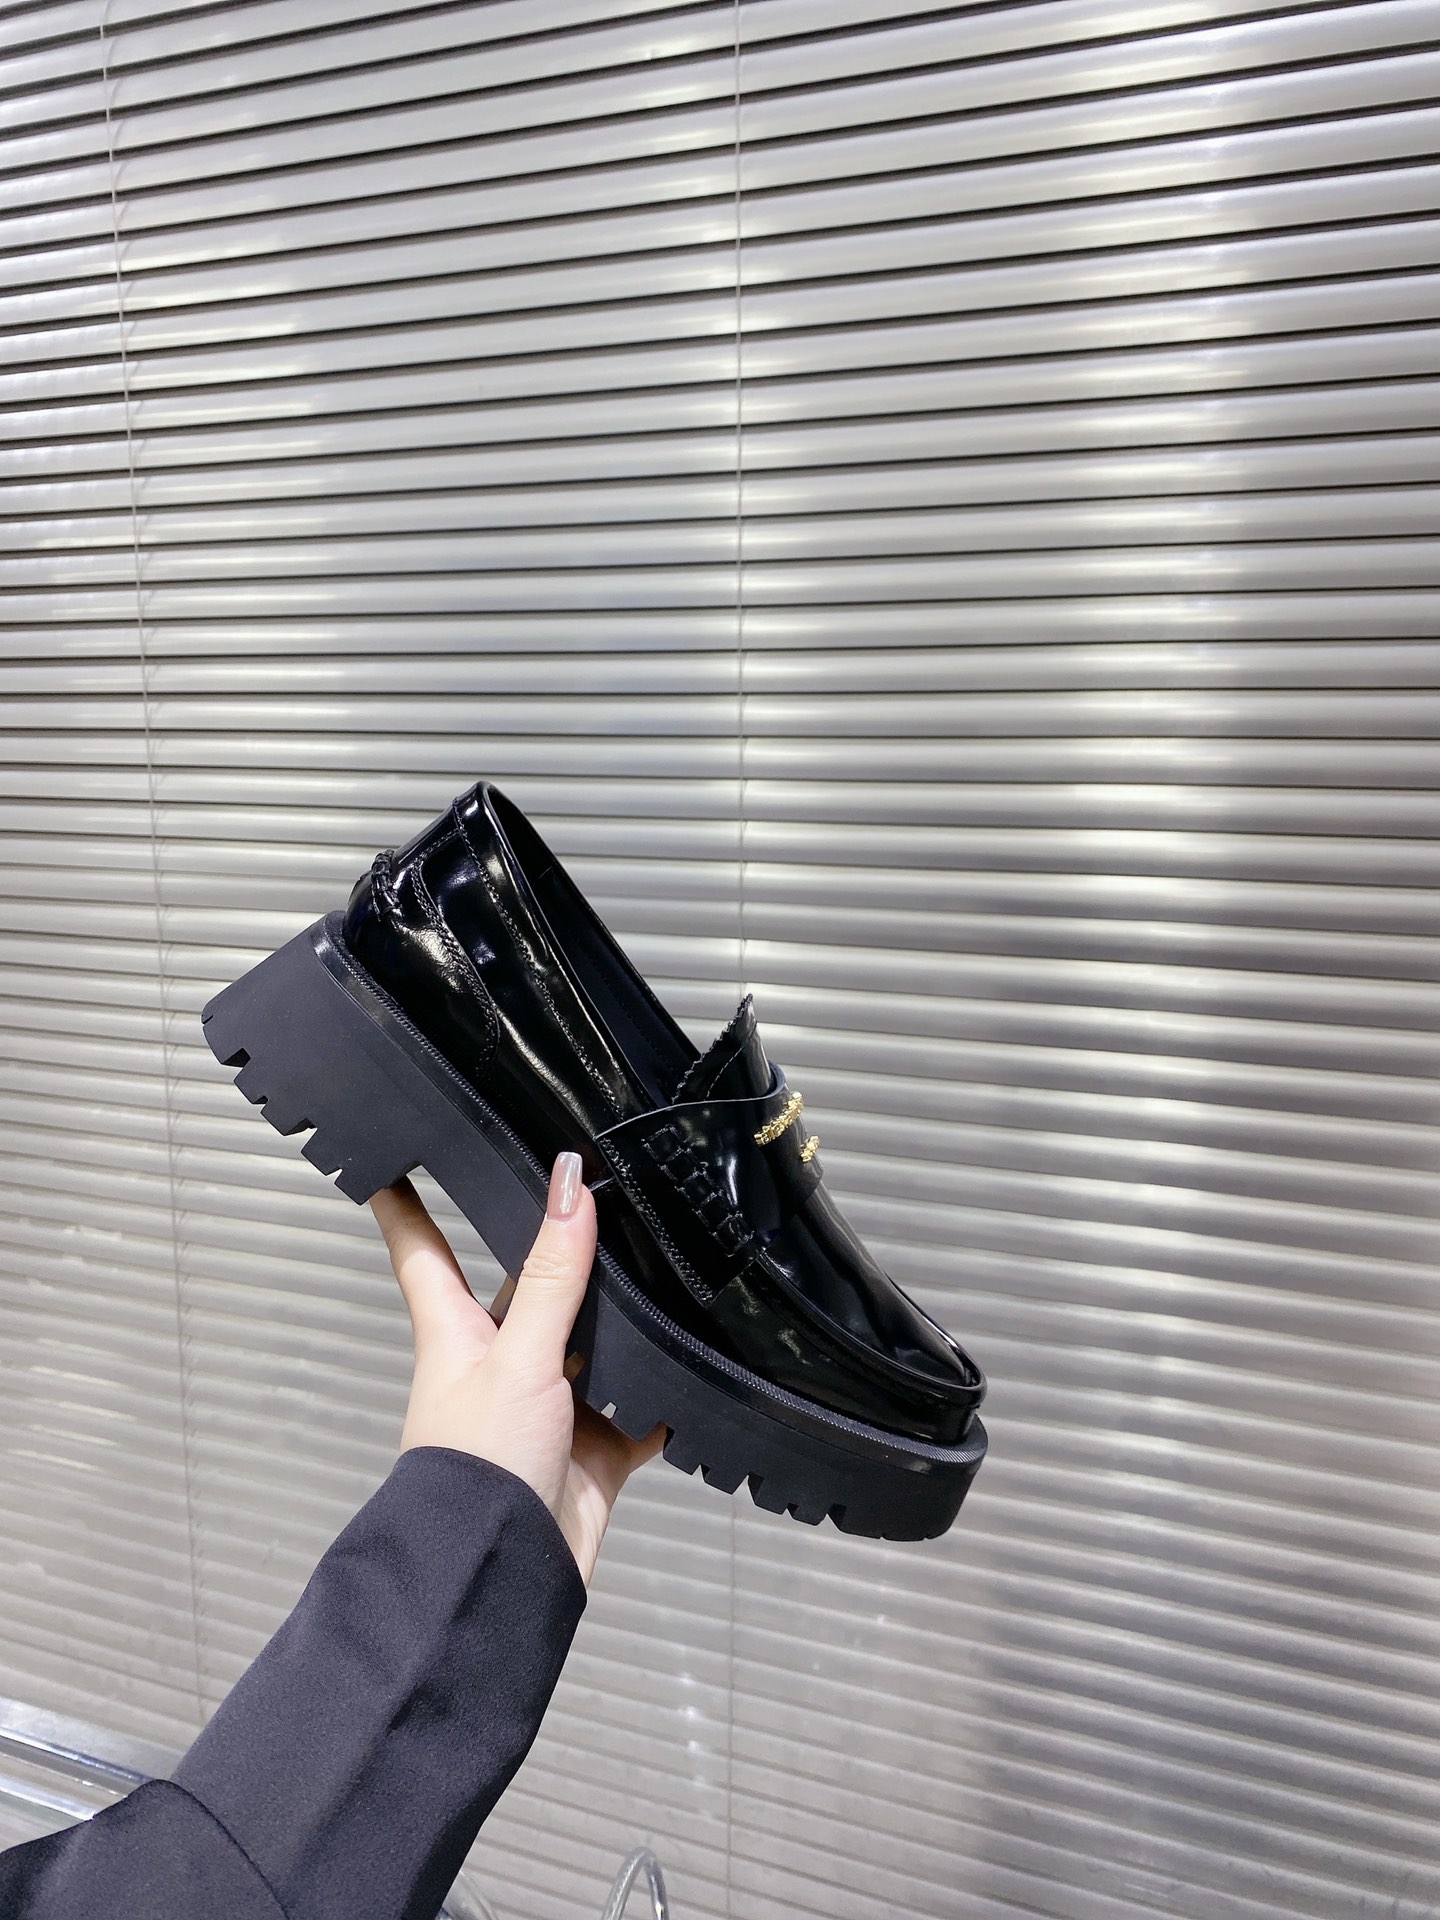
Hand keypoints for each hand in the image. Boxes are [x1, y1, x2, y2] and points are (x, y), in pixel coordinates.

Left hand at [370, 1153, 664, 1585]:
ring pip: (588, 1343)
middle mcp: (500, 1363)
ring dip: (620, 1318)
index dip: (406, 1205)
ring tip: (661, 1261)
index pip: (423, 1251)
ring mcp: (547, 1407)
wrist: (501, 1577)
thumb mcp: (519, 1357)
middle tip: (590, 1191)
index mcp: (457, 1333)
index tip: (394, 1162)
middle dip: (553, 1249)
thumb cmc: (478, 1466)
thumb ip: (552, 1275)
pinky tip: (692, 1367)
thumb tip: (570, 1183)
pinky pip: (635, 1411)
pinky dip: (661, 1396)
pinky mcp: (592, 1451)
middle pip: (526, 1288)